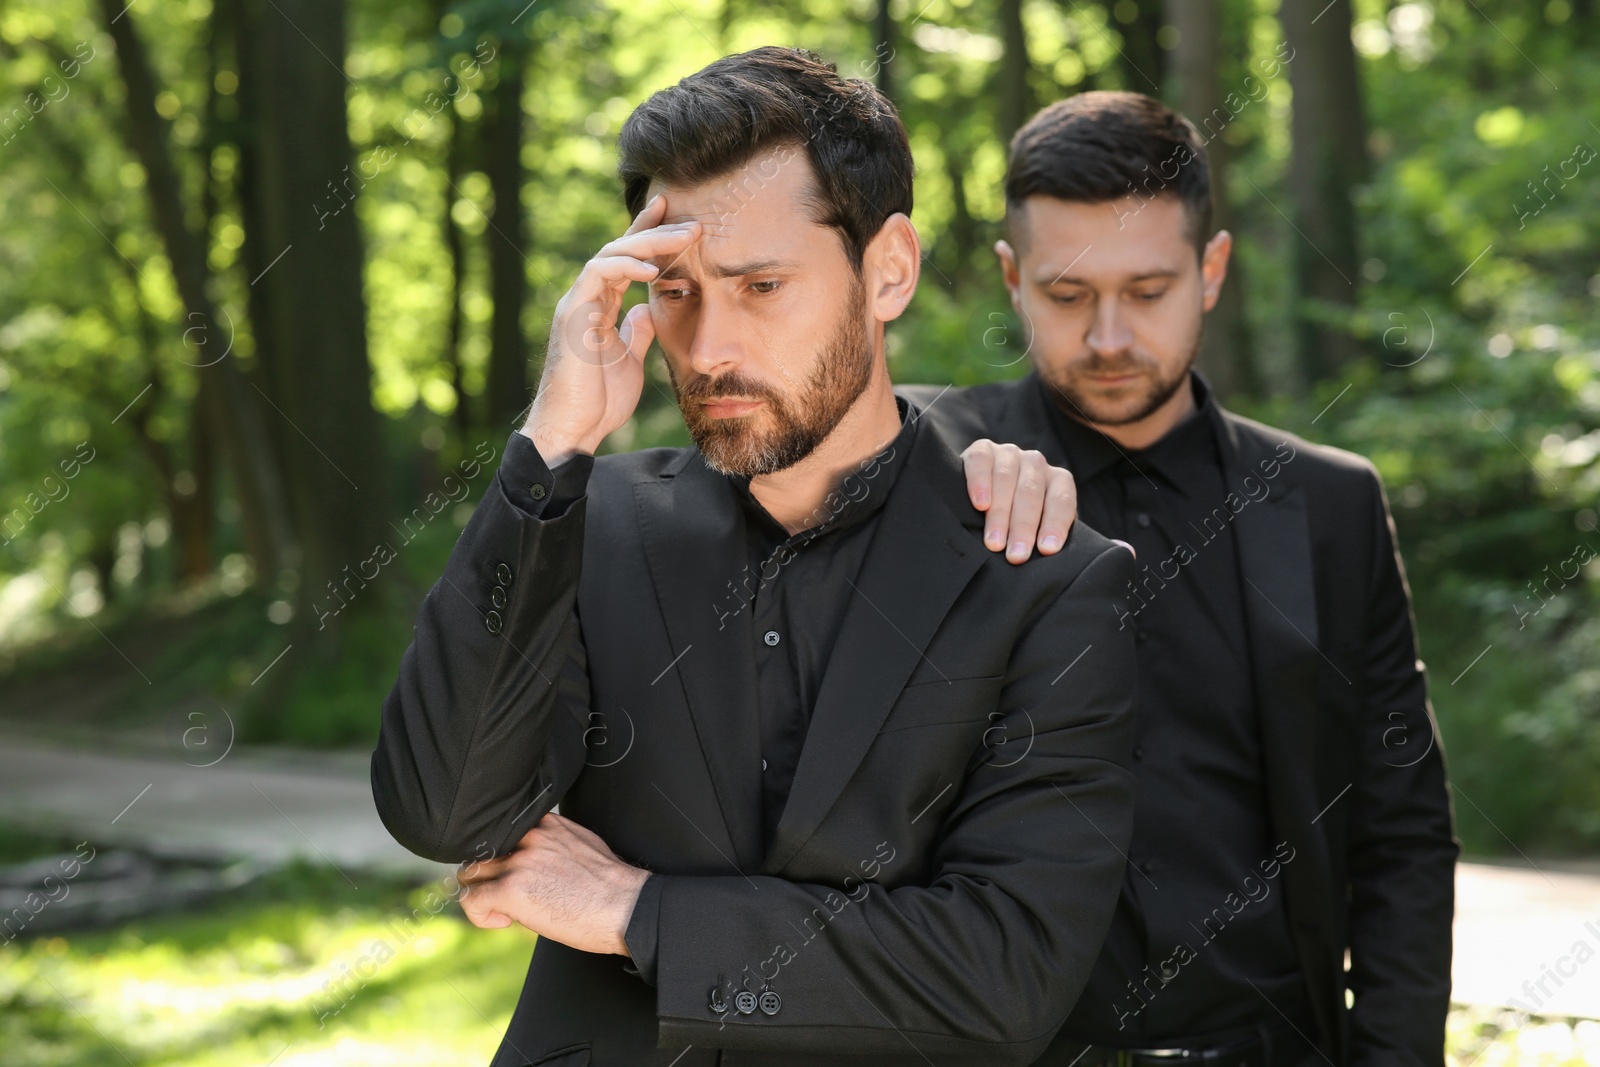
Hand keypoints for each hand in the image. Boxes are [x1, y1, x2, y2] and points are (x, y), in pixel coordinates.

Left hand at [456, 813, 650, 955]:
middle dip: (488, 876)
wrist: (626, 906)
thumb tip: (537, 862)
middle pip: (482, 851)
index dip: (502, 858)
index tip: (515, 876)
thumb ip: (552, 845)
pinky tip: (504, 921)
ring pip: (470, 874)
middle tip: (507, 897)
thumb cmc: (611, 886)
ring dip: (481, 893)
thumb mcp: (582, 845)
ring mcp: (519, 862)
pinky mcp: (511, 890)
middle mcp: (529, 837)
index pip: (501, 833)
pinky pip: (471, 900)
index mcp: (546, 824)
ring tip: (505, 910)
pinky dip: (480, 915)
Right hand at [520, 194, 702, 464]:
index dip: (650, 237)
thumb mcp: (631, 360)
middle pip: (620, 249)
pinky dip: (626, 267)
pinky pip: (598, 274)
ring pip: (611, 254)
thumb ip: (637, 332)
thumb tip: (647, 310)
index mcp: (600, 307)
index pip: (627, 261)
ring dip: (648, 243)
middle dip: (656, 231)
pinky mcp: (573, 314)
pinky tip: (653, 269)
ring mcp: (577, 303)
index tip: (680, 220)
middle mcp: (587, 299)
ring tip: (683, 238)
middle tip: (693, 223)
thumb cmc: (599, 401)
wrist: (575, 429)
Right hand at [960, 440, 1076, 563]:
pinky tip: (979, 504)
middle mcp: (1036, 463)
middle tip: (1016, 556)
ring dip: (1000, 514)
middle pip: (1031, 493)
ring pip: (1006, 479)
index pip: (1062, 500)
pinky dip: (980, 482)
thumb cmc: (1015, 521)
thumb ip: (1045, 538)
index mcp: (1057, 480)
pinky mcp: (982, 449)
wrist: (981, 493)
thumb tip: (1050, 563)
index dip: (1055, 524)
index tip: (1046, 550)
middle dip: (1023, 527)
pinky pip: (981, 462)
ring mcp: (1009, 453)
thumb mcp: (1037, 527)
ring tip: (994, 543)